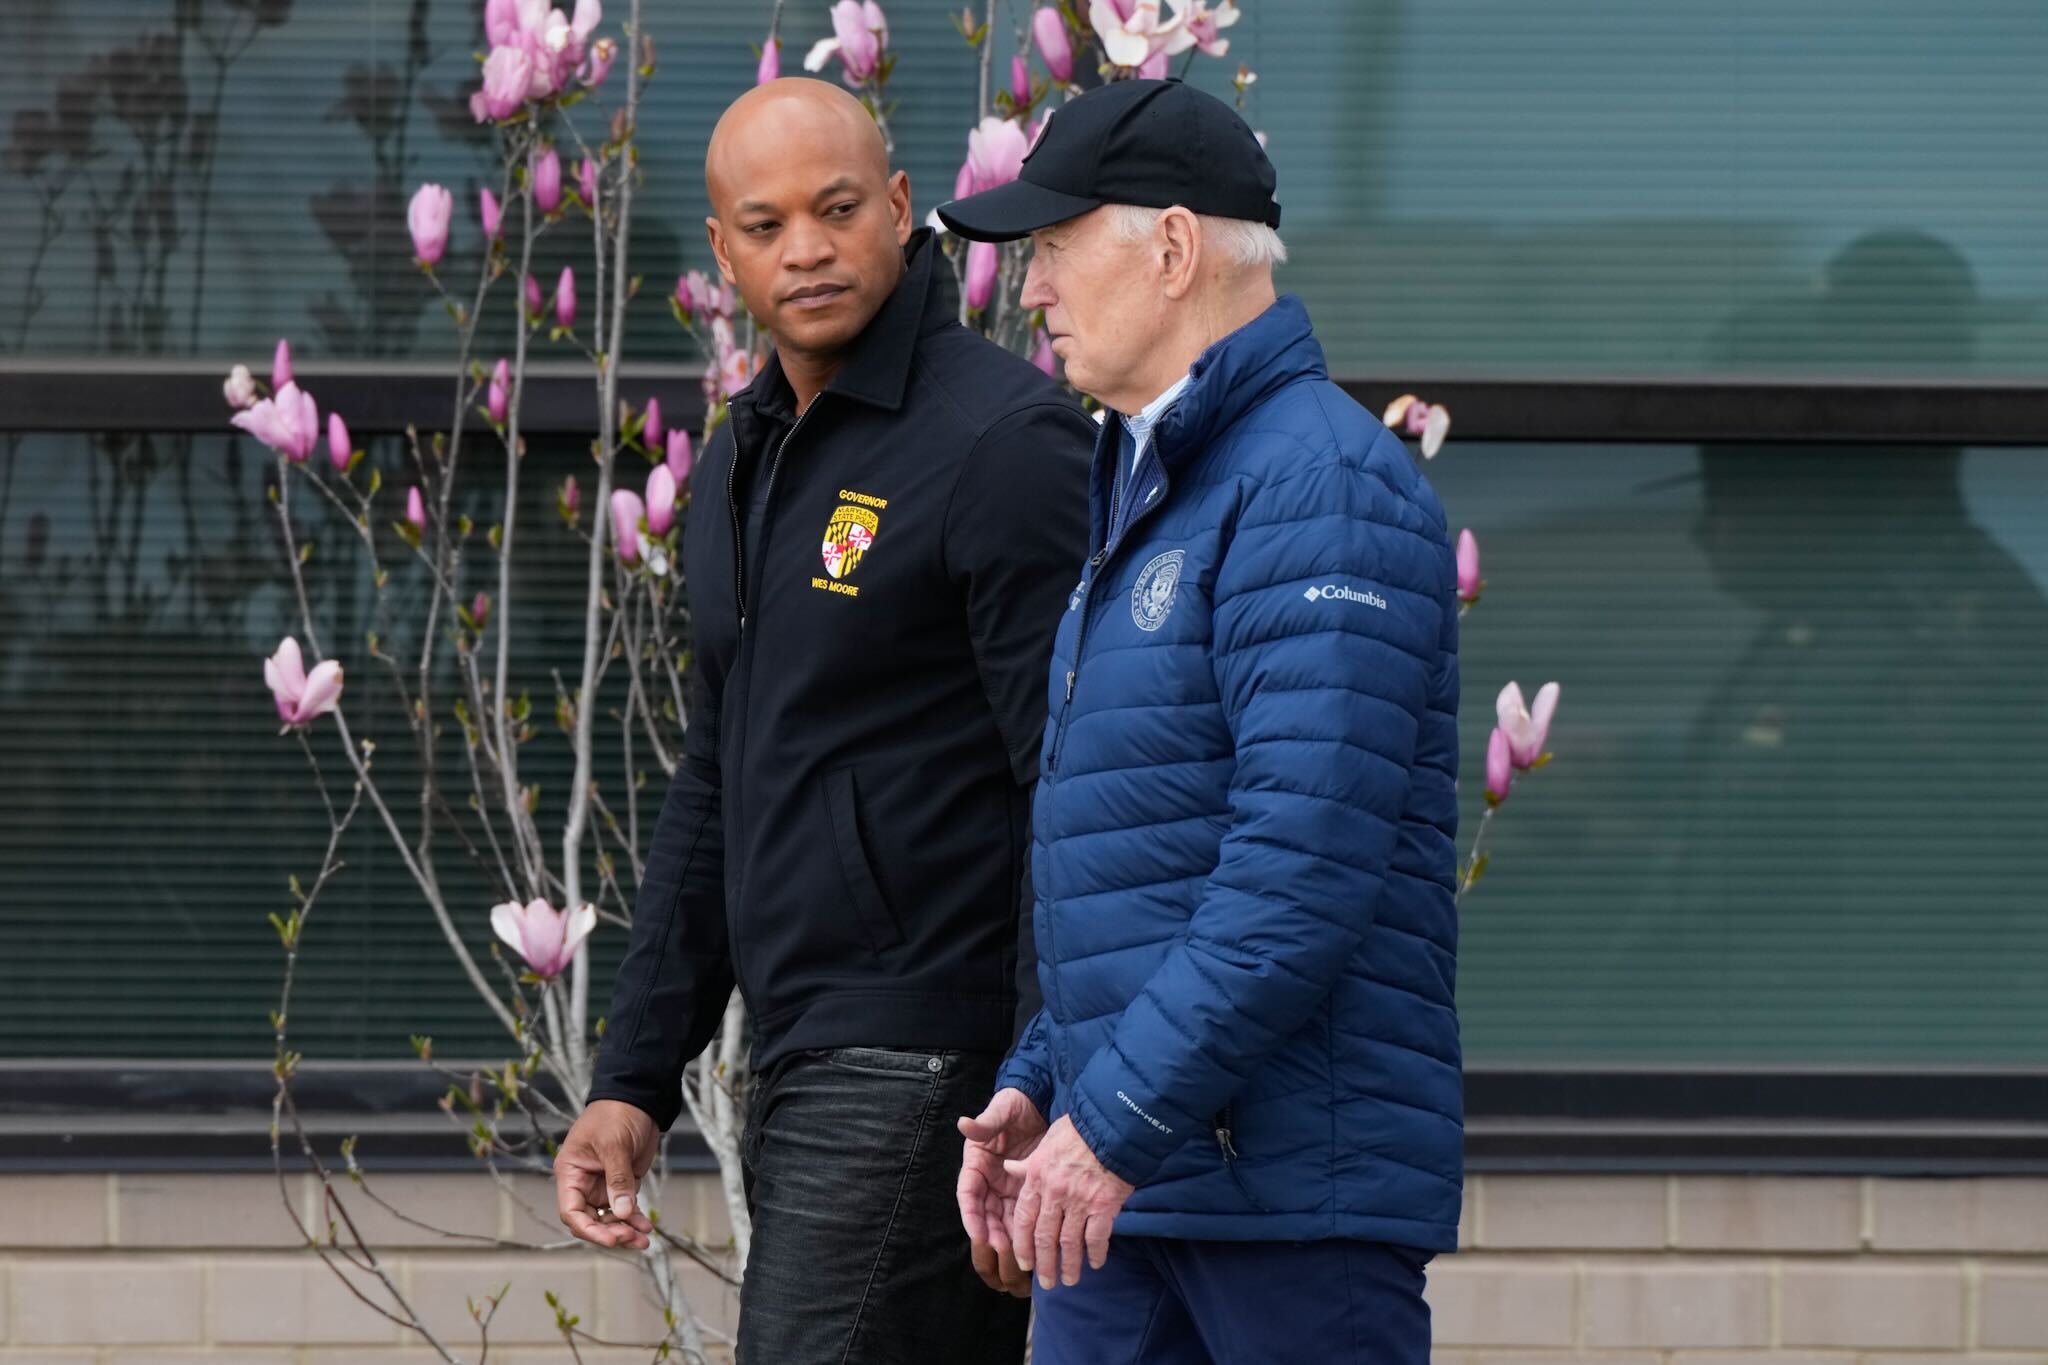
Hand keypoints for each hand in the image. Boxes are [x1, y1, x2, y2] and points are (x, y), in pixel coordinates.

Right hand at [555, 1099, 659, 1248]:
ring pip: (610, 1219)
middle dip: (610, 1232)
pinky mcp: (623, 1184)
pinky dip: (635, 1219)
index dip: (588, 1229)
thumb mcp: (614, 1145)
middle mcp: (584, 1183)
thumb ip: (618, 1180)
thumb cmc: (616, 1114)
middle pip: (591, 1220)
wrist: (638, 1098)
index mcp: (571, 1173)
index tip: (610, 1239)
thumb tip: (622, 1213)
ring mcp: (604, 1185)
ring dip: (626, 1230)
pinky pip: (626, 1209)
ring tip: (644, 1239)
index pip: (572, 1211)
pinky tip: (647, 1228)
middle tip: (631, 1238)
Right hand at [956, 1087, 1046, 1296]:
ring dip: (1009, 1240)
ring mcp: (1007, 1189)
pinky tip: (1036, 1247)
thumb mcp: (1001, 1109)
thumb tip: (965, 1123)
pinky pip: (1023, 1217)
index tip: (977, 1233)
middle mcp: (989, 1181)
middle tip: (1001, 1252)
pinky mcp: (1026, 1193)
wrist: (1041, 1102)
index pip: (968, 1194)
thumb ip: (986, 1122)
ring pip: (1003, 1221)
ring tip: (1018, 1256)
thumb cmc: (1015, 1104)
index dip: (971, 1215)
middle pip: (985, 1215)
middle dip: (991, 1236)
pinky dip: (1027, 1233)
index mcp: (976, 1163)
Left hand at [1004, 1115, 1134, 1289]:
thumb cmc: (1079, 1131)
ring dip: (1069, 1265)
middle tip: (1047, 1283)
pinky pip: (1097, 1238)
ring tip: (1068, 1280)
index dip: (1023, 1245)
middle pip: (1045, 1237)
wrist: (1113, 1126)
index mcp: (1037, 1177)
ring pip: (1069, 1243)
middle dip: (1044, 1264)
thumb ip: (1029, 1162)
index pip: (1025, 1219)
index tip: (1024, 1262)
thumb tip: (1010, 1168)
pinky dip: (1096, 1254)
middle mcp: (1055, 1193)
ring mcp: (1079, 1201)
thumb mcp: (1047, 1141)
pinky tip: (1096, 1264)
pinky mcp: (1104, 1205)